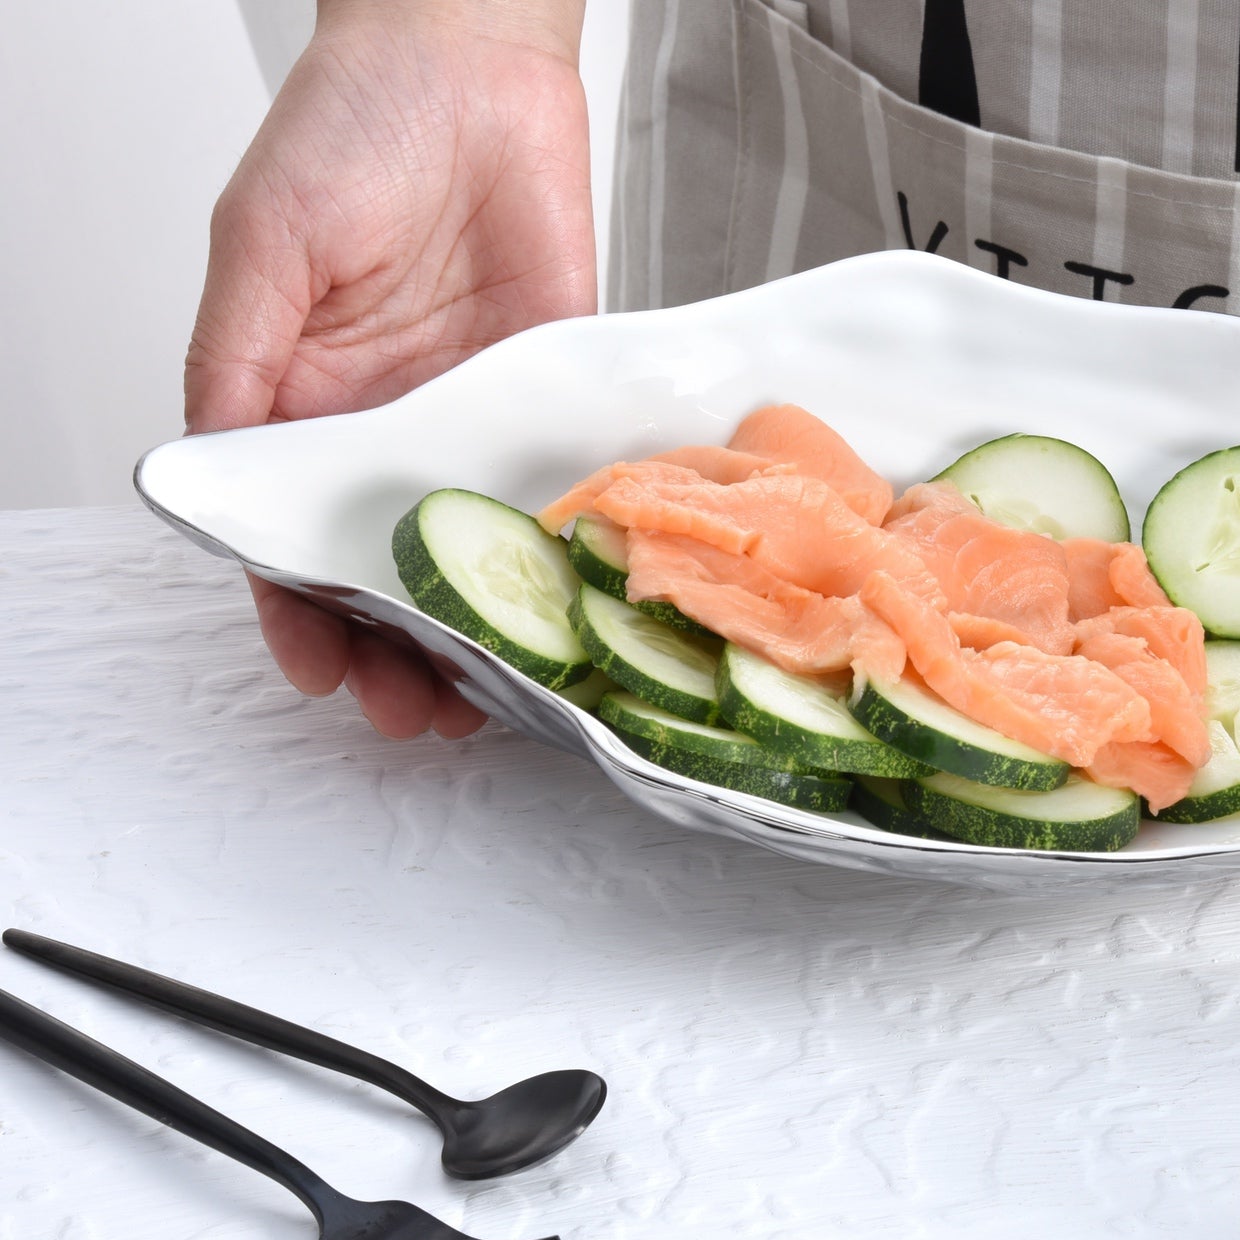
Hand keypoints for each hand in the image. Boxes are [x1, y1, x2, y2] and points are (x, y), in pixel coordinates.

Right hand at [185, 2, 592, 738]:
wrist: (470, 66)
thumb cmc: (353, 127)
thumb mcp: (263, 243)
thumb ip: (238, 358)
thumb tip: (213, 465)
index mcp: (302, 398)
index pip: (292, 534)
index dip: (301, 609)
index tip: (319, 667)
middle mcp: (388, 423)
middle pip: (389, 565)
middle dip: (398, 648)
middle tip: (418, 712)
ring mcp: (473, 416)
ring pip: (474, 549)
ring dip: (480, 627)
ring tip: (490, 696)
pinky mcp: (548, 391)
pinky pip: (552, 485)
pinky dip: (554, 551)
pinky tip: (564, 605)